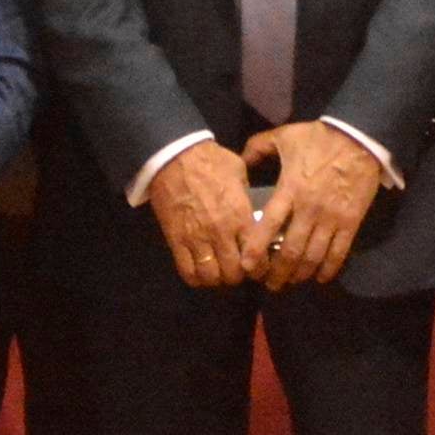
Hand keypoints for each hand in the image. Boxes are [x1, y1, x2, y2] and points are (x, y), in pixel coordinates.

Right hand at [144, 138, 266, 290]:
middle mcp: (221, 232)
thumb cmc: (211, 160)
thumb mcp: (240, 172)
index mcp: (240, 216)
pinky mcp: (176, 241)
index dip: (261, 267)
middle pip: (234, 273)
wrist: (174, 155)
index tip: (259, 265)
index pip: (257, 256)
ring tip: (219, 271)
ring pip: (211, 277)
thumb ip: (247, 197)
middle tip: (239, 269)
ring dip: (217, 279)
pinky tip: (201, 271)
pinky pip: (187, 271)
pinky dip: (196, 278)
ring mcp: (196, 238)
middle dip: (239, 276)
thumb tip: (255, 208)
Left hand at [254, 121, 385, 291]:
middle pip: (291, 251)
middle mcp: (309, 210)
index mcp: (289, 190)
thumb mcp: (283, 136)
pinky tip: (320, 277)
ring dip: (300, 275)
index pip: (268, 227)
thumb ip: (257, 147)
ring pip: (313, 257)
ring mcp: (331, 218)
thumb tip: (240, 160)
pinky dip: (328, 269)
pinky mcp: (351, 222)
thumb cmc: (318, 138)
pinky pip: (339, 253)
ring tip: (291, 282)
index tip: (247, 267)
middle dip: (278, 273)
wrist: (359, 138)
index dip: (256, 250)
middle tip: (269, 283)